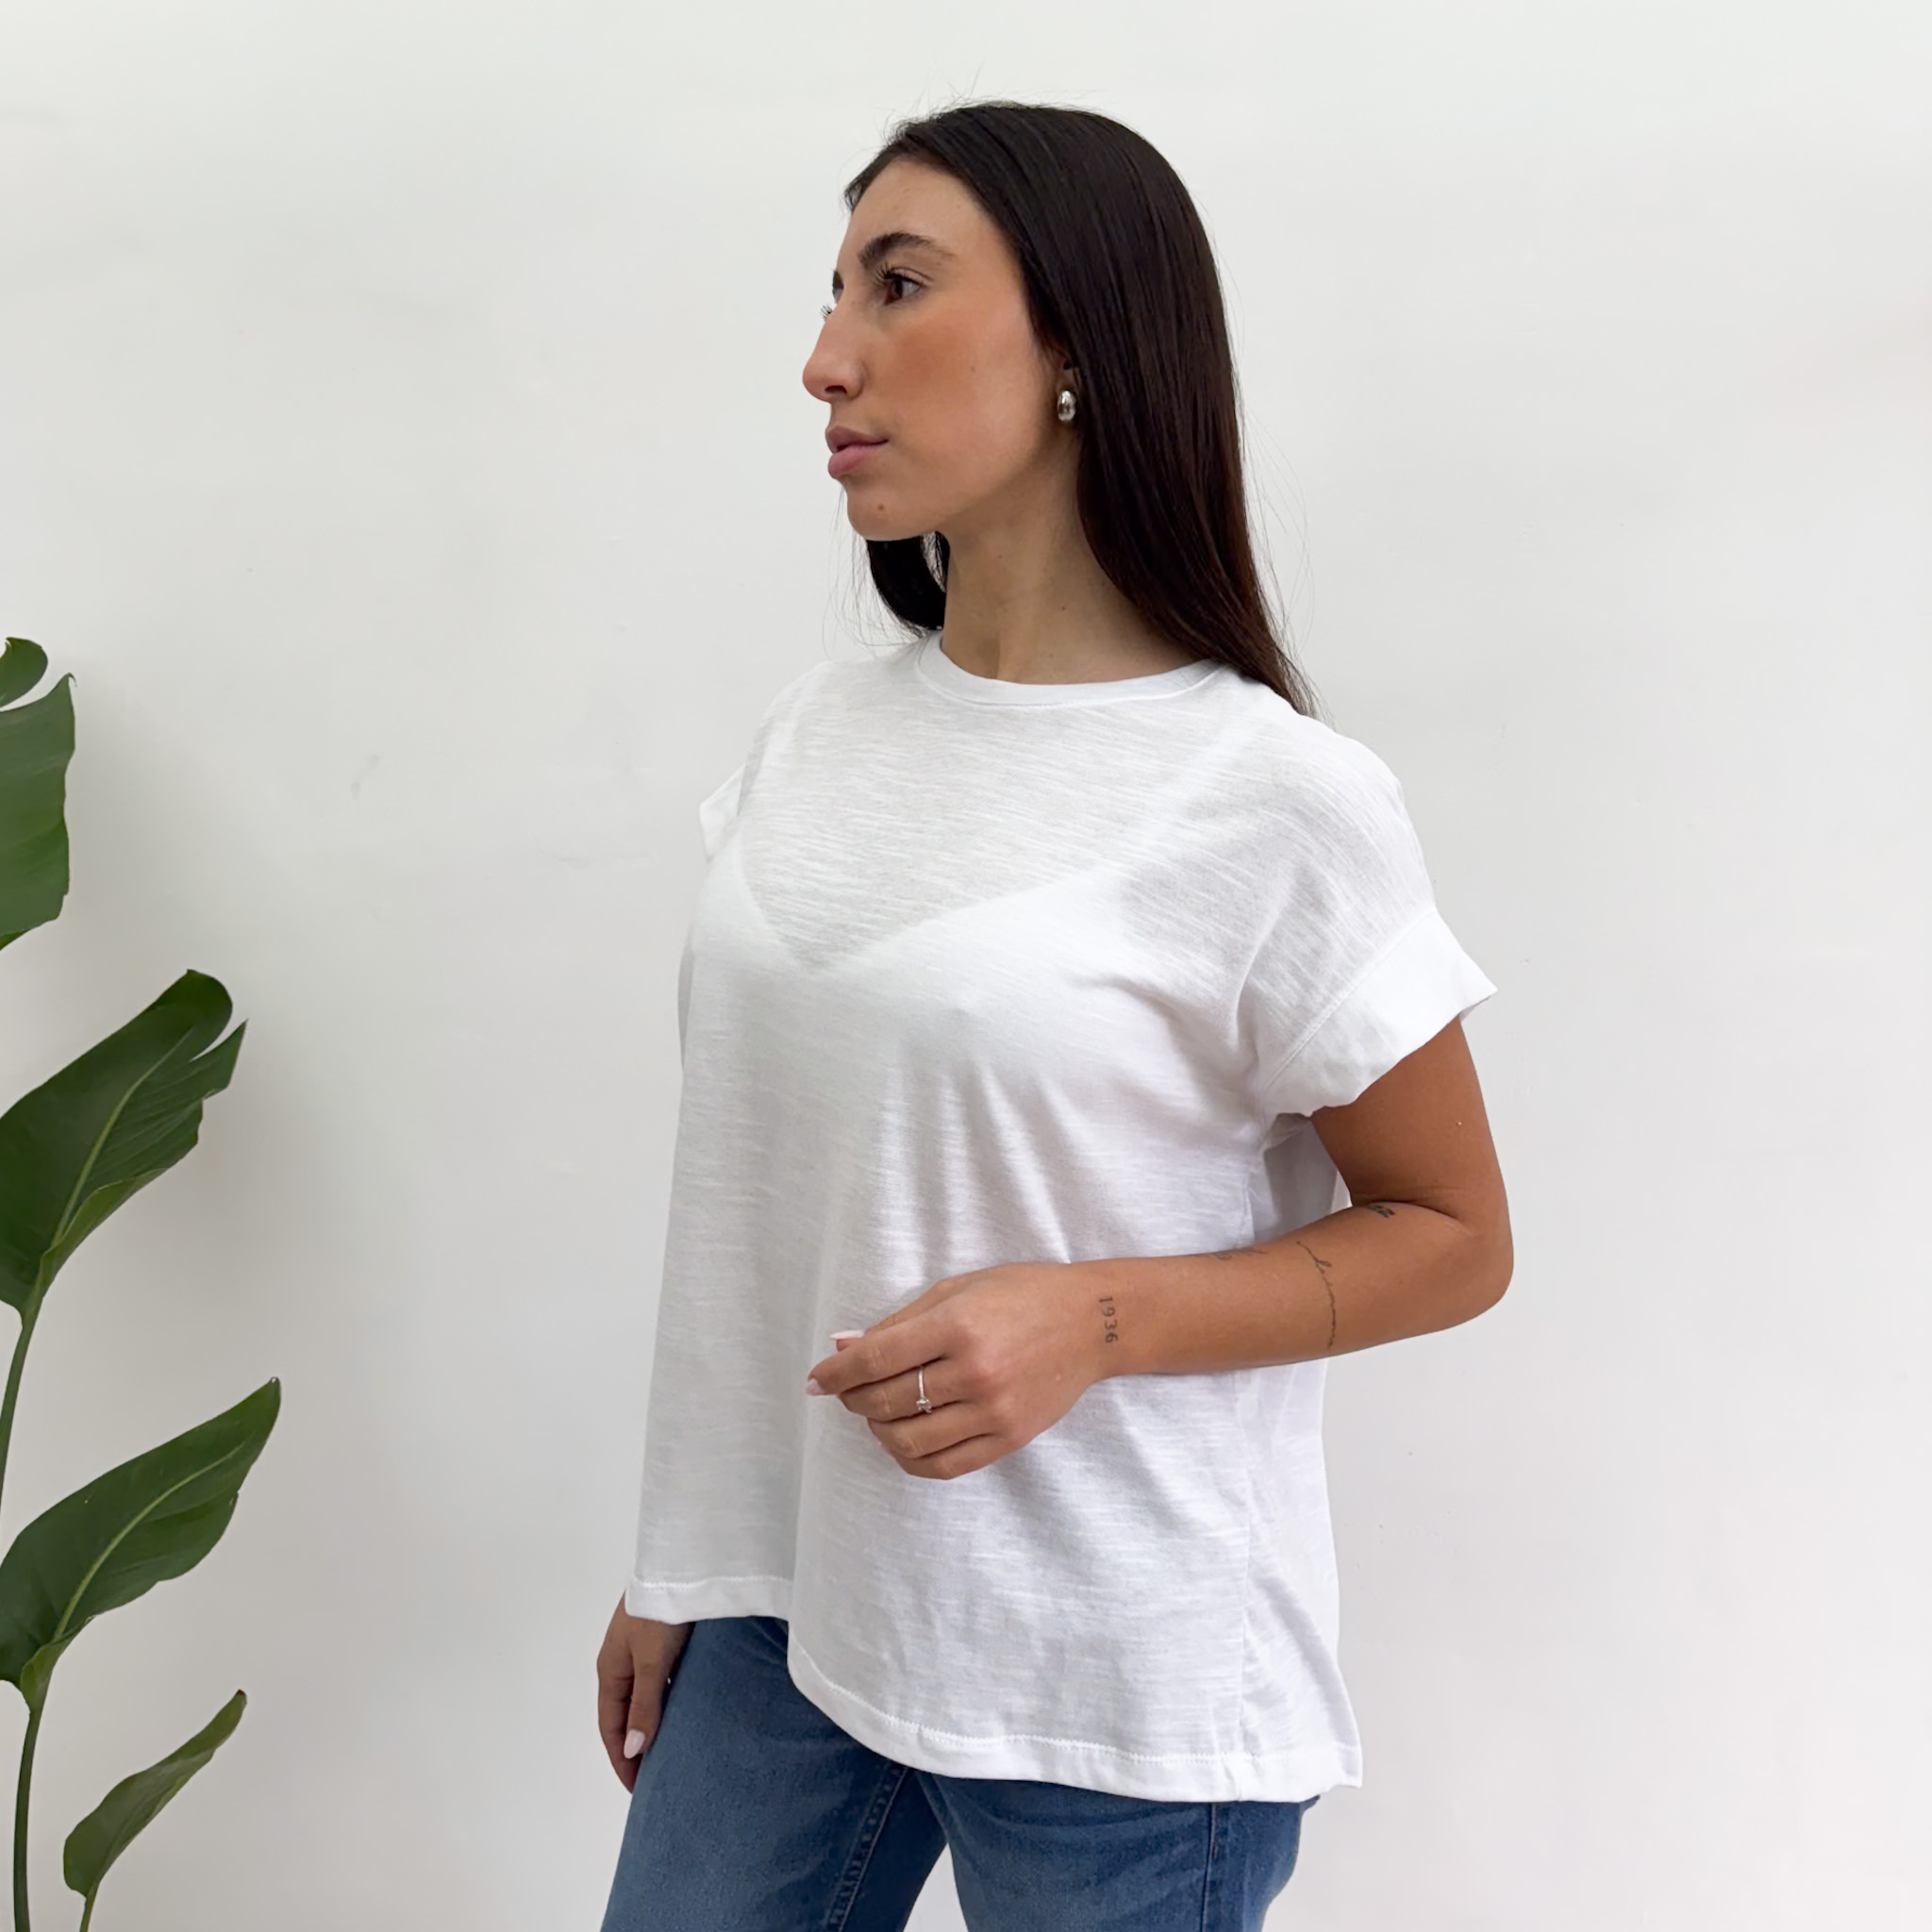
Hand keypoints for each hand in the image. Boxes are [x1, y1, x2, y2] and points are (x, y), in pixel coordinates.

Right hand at [596, 1595, 692, 1791]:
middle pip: (624, 1715)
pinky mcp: (662, 1639)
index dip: (621, 1760)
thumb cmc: (662, 1611)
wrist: (680, 1563)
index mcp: (611, 1670)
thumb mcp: (653, 1661)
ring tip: (670, 1752)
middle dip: (634, 1748)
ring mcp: (641, 1650)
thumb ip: (645, 1705)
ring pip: (644, 1698)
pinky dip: (668, 1702)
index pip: (611, 1728)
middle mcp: (622, 1662)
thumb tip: (632, 1751)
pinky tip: (686, 1712)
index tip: (637, 1790)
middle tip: (653, 1779)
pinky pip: (662, 1681)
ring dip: (652, 1725)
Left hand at [803, 1263, 1110, 1479]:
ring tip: (876, 1415)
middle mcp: (975, 1371)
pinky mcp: (1010, 1438)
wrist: (1091, 1323)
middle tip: (847, 1392)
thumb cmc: (1022, 1294)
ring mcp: (994, 1411)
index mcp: (957, 1325)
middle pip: (887, 1401)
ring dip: (878, 1431)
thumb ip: (899, 1322)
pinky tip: (903, 1441)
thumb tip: (842, 1345)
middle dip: (853, 1400)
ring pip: (909, 1441)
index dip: (836, 1373)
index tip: (816, 1380)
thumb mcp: (958, 1289)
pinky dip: (911, 1458)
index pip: (876, 1359)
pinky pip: (944, 1465)